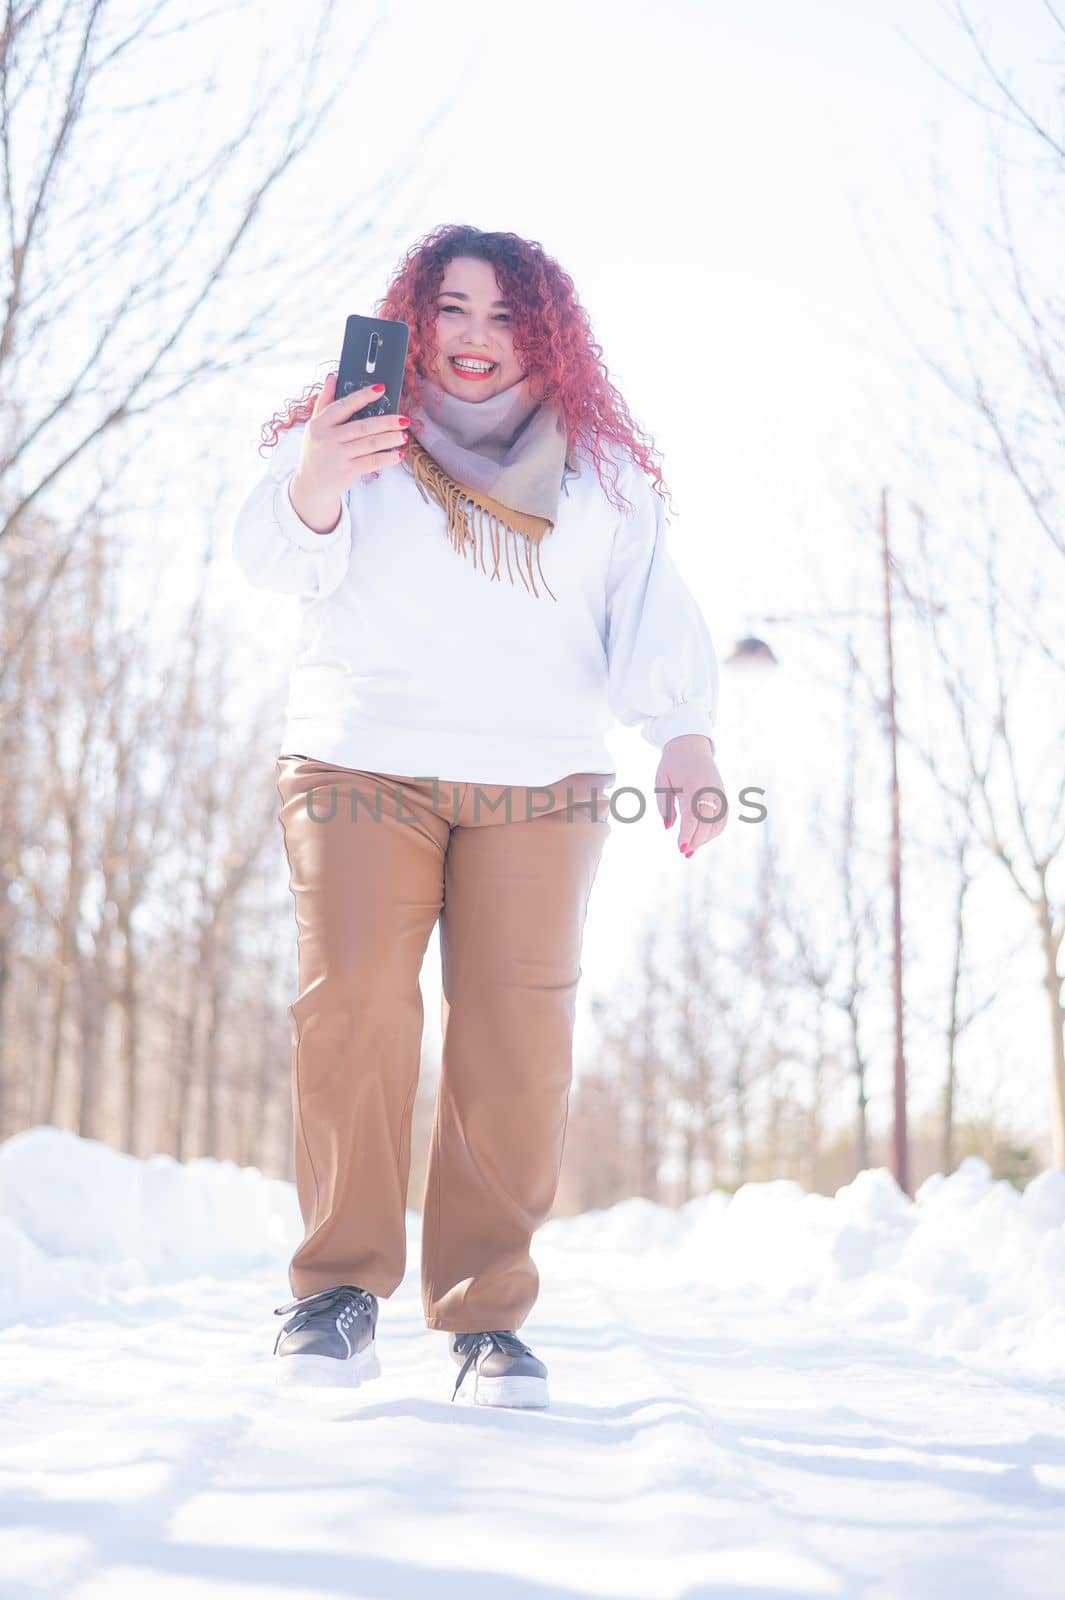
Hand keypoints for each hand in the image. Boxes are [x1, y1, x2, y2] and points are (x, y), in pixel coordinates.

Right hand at [289, 371, 408, 531]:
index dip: (363, 396)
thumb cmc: (316, 452)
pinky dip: (387, 458)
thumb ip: (324, 401)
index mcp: (320, 424)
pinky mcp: (347, 471)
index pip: (344, 406)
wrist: (311, 485)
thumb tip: (332, 376)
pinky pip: (372, 462)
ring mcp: (338, 456)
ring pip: (370, 444)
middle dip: (386, 422)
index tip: (381, 388)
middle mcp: (328, 439)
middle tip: (404, 419)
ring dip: (390, 439)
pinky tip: (398, 454)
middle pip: (362, 426)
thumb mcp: (315, 426)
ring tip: (404, 435)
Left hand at [656, 734, 726, 858]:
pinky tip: (702, 837)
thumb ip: (664, 805)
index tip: (681, 848)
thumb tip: (668, 827)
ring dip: (706, 838)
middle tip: (684, 852)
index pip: (693, 815)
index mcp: (693, 784)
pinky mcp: (723, 795)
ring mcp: (719, 792)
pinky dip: (714, 831)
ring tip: (692, 847)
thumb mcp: (661, 781)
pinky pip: (723, 818)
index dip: (688, 834)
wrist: (691, 744)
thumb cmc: (672, 763)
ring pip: (719, 822)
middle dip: (697, 840)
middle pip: (708, 822)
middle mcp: (710, 789)